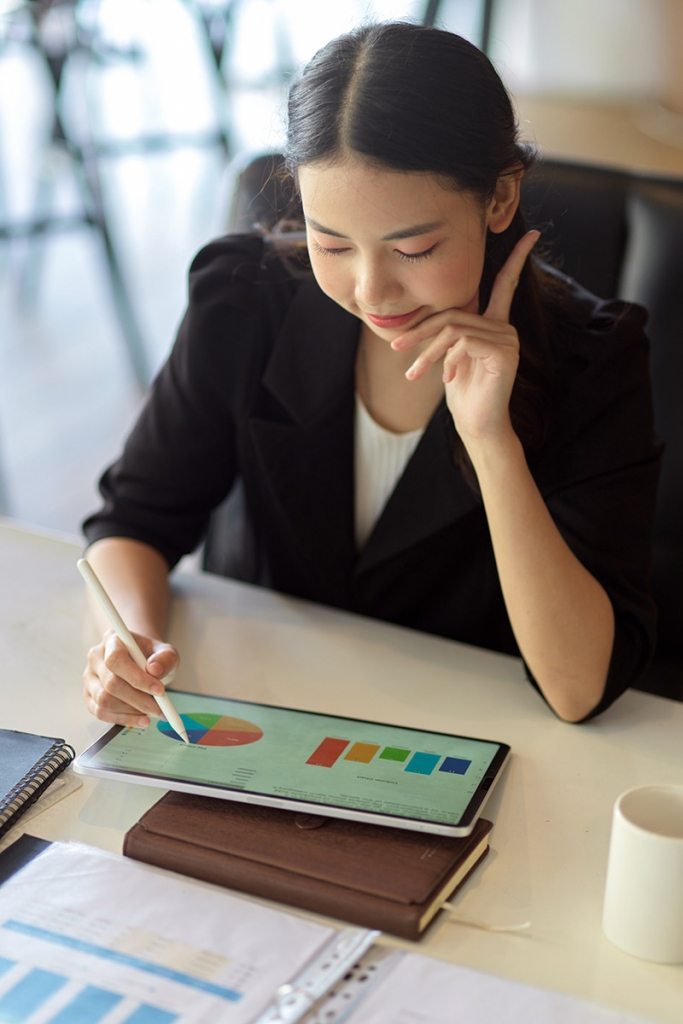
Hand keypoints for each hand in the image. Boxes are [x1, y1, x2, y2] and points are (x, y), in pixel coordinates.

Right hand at [83, 629, 179, 727]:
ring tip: (153, 712)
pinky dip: (123, 719)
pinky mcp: (89, 696)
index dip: (137, 678)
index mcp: (112, 640)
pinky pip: (101, 713)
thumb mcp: (166, 652)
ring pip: (104, 701)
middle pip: (111, 684)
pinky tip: (141, 719)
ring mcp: (90, 678)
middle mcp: (96, 658)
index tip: (160, 690)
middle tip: (160, 708)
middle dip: (139, 699)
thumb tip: (154, 670)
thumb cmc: (153, 656)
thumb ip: (164, 658)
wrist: (143, 661)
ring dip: (131, 711)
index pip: (116, 659)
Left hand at [393, 230, 539, 445]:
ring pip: (454, 328)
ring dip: (427, 351)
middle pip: (454, 312)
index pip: (506, 283)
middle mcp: (505, 326)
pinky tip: (448, 378)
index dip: (518, 259)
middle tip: (397, 346)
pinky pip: (464, 342)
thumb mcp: (449, 355)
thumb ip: (448, 330)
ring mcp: (508, 338)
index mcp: (494, 322)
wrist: (477, 424)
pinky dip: (449, 359)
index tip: (532, 233)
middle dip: (421, 329)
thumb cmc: (462, 392)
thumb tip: (430, 314)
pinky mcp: (505, 352)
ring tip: (414, 374)